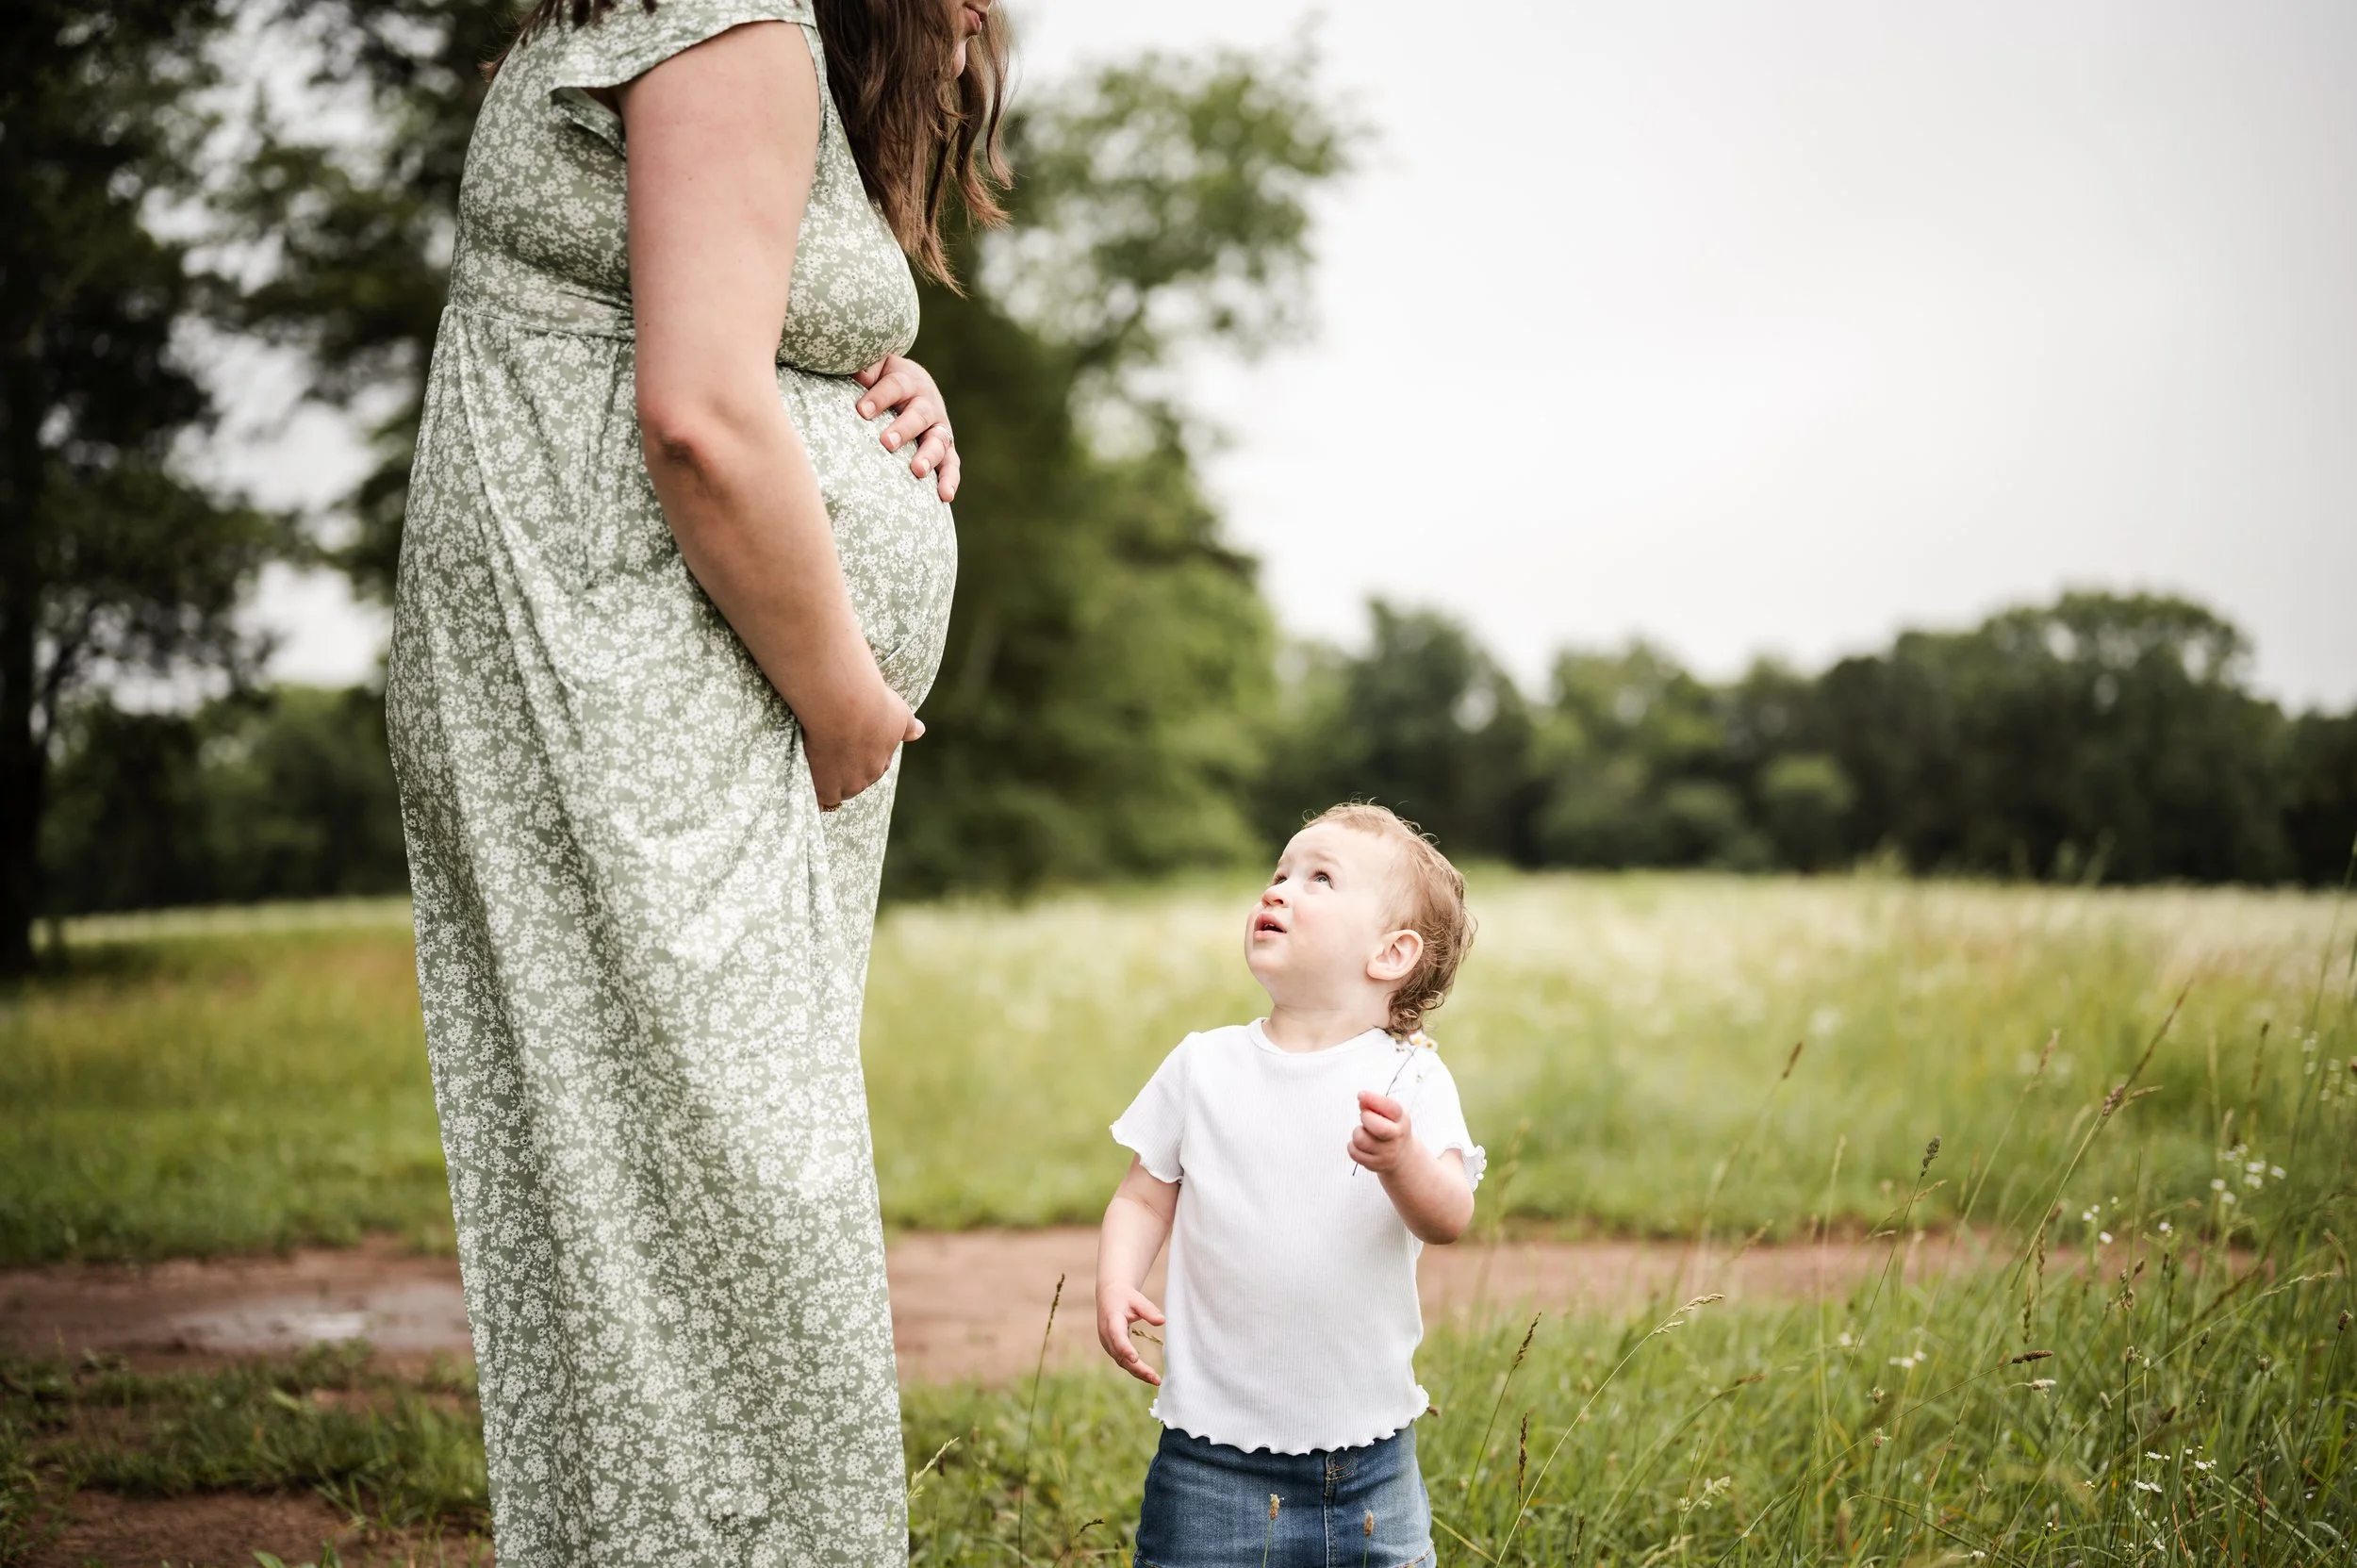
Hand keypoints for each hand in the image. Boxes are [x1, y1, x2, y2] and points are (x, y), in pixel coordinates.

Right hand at [802, 678, 923, 810]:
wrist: (842, 706)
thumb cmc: (873, 706)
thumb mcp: (898, 714)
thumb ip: (908, 727)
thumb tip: (920, 731)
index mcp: (881, 764)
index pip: (873, 767)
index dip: (862, 755)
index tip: (851, 742)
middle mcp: (862, 780)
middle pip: (853, 782)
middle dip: (845, 770)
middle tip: (831, 750)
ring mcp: (840, 785)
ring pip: (834, 792)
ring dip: (826, 781)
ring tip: (815, 763)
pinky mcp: (820, 786)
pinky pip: (816, 798)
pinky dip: (812, 790)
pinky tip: (805, 779)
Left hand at [854, 353, 958, 501]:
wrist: (913, 385)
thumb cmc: (883, 379)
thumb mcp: (875, 367)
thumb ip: (866, 368)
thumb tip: (856, 373)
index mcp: (908, 380)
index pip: (894, 386)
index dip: (879, 398)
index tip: (861, 411)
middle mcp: (928, 404)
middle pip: (918, 415)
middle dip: (903, 429)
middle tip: (886, 443)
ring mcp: (939, 428)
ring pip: (938, 441)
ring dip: (929, 457)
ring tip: (917, 471)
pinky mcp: (945, 449)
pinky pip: (951, 464)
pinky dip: (949, 480)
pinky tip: (944, 496)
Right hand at [1096, 1283, 1165, 1385]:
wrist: (1109, 1296)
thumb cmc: (1124, 1297)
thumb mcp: (1137, 1299)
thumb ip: (1148, 1310)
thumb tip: (1162, 1320)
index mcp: (1111, 1320)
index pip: (1117, 1337)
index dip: (1125, 1348)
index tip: (1135, 1358)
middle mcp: (1107, 1336)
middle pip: (1121, 1356)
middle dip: (1138, 1368)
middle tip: (1155, 1378)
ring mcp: (1109, 1344)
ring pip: (1122, 1362)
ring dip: (1139, 1373)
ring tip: (1156, 1380)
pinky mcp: (1114, 1349)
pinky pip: (1124, 1362)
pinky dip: (1136, 1370)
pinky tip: (1150, 1376)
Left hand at [1348, 1090, 1414, 1174]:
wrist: (1403, 1157)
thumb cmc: (1392, 1129)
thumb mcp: (1390, 1115)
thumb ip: (1376, 1105)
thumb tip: (1362, 1099)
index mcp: (1401, 1120)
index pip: (1391, 1108)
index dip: (1373, 1099)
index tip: (1361, 1095)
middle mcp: (1396, 1137)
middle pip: (1378, 1128)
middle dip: (1366, 1118)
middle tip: (1366, 1118)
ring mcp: (1386, 1153)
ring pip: (1361, 1140)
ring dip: (1357, 1132)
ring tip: (1364, 1132)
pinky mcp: (1374, 1164)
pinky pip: (1354, 1152)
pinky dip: (1353, 1146)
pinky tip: (1361, 1145)